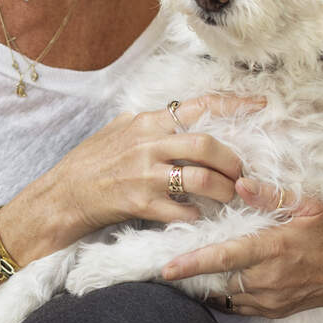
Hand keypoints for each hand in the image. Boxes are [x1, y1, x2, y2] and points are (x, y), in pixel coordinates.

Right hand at [23, 94, 263, 254]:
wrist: (60, 196)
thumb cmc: (88, 164)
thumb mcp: (115, 130)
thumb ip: (145, 122)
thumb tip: (170, 114)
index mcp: (146, 123)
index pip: (198, 107)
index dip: (234, 105)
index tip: (262, 105)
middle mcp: (148, 144)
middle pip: (208, 145)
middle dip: (234, 160)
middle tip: (242, 172)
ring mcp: (145, 175)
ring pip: (202, 179)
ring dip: (224, 191)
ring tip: (230, 197)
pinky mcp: (141, 204)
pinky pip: (183, 210)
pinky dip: (198, 214)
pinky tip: (199, 216)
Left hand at [160, 177, 322, 316]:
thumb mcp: (310, 204)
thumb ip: (272, 195)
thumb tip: (240, 183)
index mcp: (275, 249)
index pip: (224, 258)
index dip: (192, 263)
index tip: (165, 267)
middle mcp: (270, 279)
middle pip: (217, 282)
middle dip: (188, 277)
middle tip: (160, 266)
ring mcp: (274, 299)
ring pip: (226, 297)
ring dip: (203, 287)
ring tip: (178, 274)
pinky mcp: (278, 310)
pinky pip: (241, 307)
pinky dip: (222, 297)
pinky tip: (209, 285)